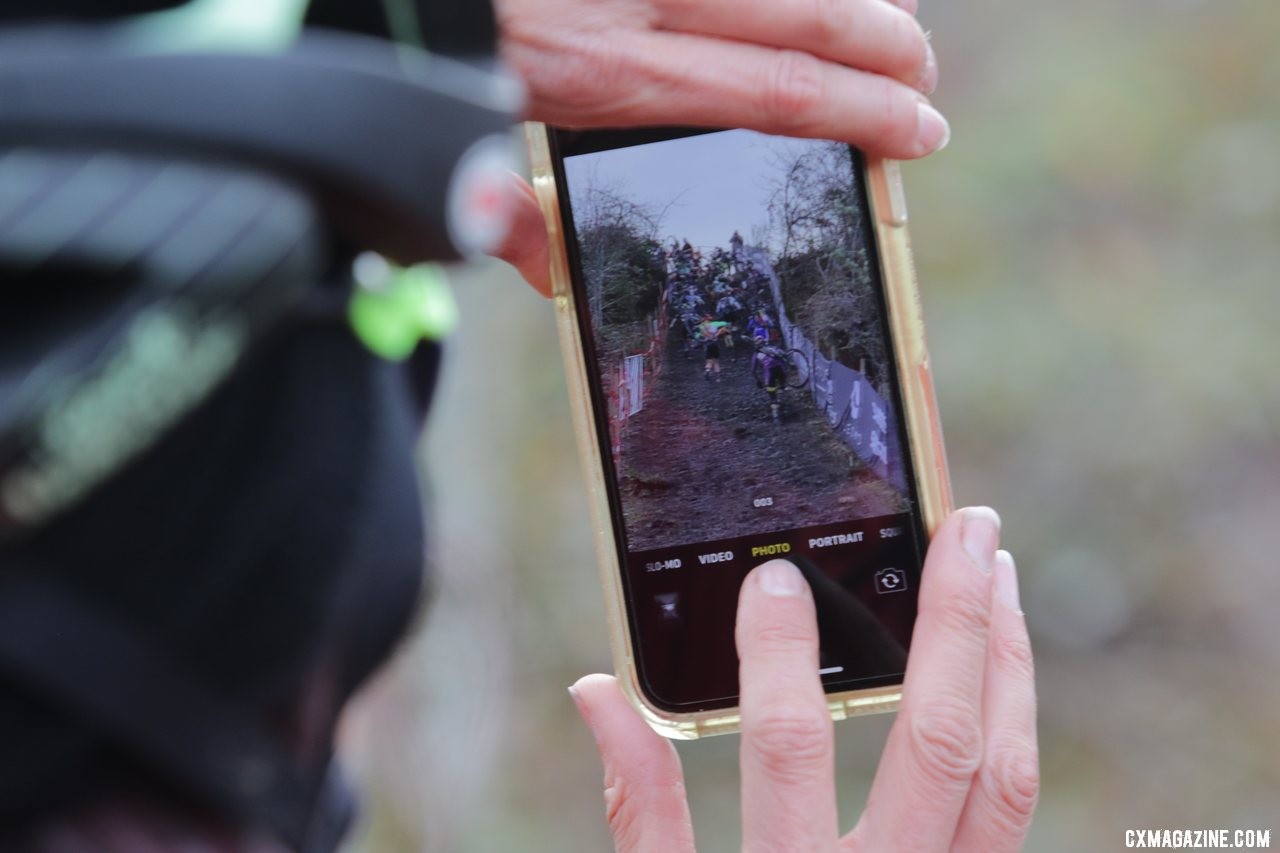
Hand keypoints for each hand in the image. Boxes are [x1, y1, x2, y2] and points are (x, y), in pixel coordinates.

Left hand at [490, 0, 947, 291]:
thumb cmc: (418, 43)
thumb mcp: (454, 130)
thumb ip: (504, 210)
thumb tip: (547, 279)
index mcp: (607, 72)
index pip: (773, 91)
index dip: (862, 109)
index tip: (917, 130)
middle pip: (800, 17)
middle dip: (883, 47)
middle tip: (925, 77)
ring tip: (900, 16)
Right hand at [568, 507, 1038, 851]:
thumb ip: (636, 811)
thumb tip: (598, 693)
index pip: (785, 752)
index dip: (775, 658)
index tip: (775, 577)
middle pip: (939, 743)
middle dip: (956, 623)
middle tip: (965, 528)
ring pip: (1007, 776)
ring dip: (1010, 664)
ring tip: (999, 575)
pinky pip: (1014, 807)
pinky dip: (1014, 722)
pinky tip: (998, 667)